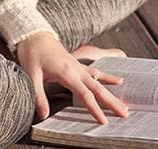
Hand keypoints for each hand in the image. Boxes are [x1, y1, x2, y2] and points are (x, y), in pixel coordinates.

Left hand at [15, 31, 129, 123]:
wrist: (35, 36)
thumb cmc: (32, 54)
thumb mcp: (32, 75)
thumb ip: (39, 97)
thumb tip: (44, 115)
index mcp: (67, 72)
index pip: (85, 94)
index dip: (95, 109)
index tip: (104, 121)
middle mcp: (77, 69)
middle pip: (99, 89)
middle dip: (112, 102)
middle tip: (125, 113)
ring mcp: (78, 66)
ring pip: (100, 81)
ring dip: (113, 92)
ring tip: (125, 102)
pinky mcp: (77, 65)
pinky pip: (96, 73)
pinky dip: (108, 78)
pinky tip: (119, 81)